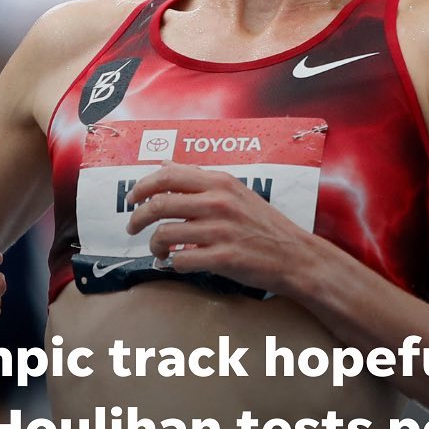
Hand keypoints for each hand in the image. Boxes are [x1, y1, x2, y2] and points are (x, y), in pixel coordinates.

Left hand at [125, 163, 310, 294]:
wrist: (296, 256)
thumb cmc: (265, 225)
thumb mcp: (236, 192)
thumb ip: (201, 180)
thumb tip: (164, 165)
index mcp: (221, 183)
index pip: (168, 176)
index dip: (142, 187)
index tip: (132, 199)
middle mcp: (218, 202)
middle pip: (159, 204)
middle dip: (137, 218)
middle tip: (132, 228)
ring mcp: (220, 230)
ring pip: (165, 234)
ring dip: (154, 245)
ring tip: (158, 250)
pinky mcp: (223, 258)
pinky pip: (181, 261)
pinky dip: (172, 264)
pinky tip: (177, 263)